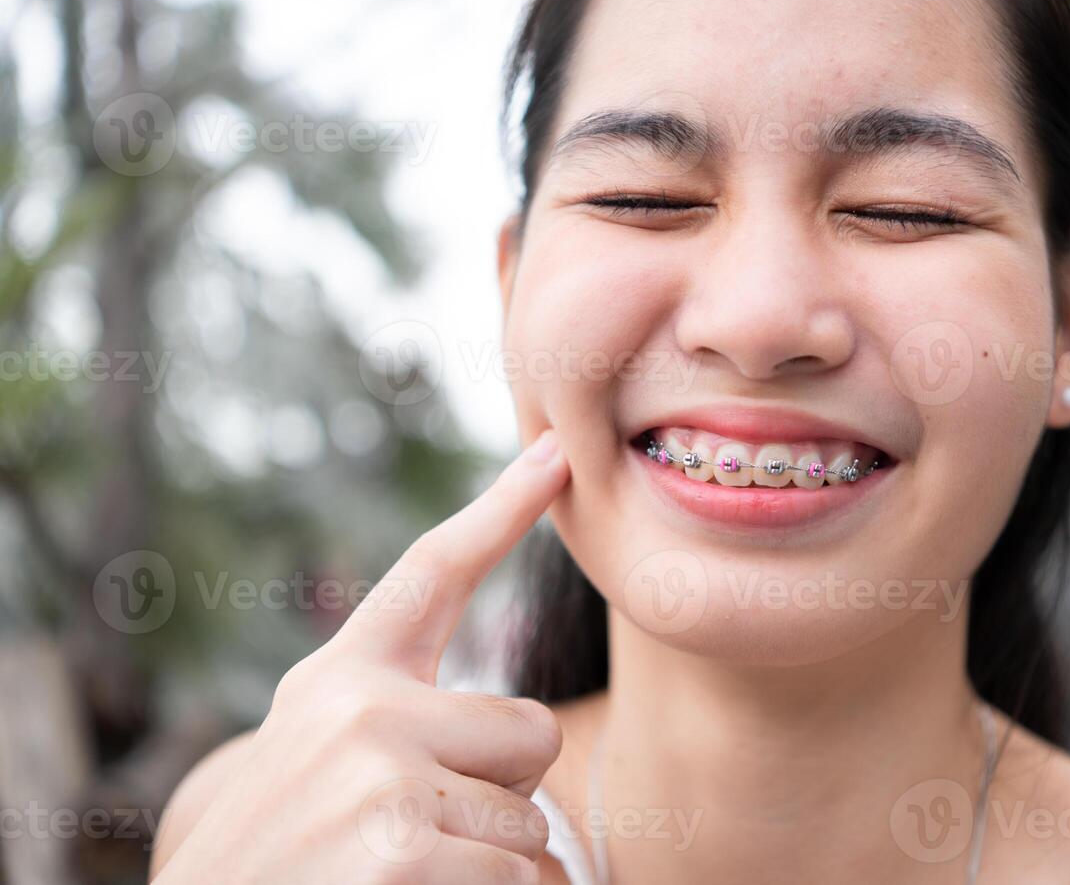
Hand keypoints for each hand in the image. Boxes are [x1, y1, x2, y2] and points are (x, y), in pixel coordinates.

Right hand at [154, 430, 570, 883]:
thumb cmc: (287, 860)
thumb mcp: (322, 769)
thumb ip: (405, 727)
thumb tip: (534, 734)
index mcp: (338, 681)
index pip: (433, 574)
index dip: (501, 509)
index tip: (554, 454)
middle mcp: (359, 710)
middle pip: (532, 731)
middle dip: (502, 795)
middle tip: (409, 839)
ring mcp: (380, 775)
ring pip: (532, 820)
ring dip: (486, 865)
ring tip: (396, 880)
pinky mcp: (403, 847)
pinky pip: (522, 876)